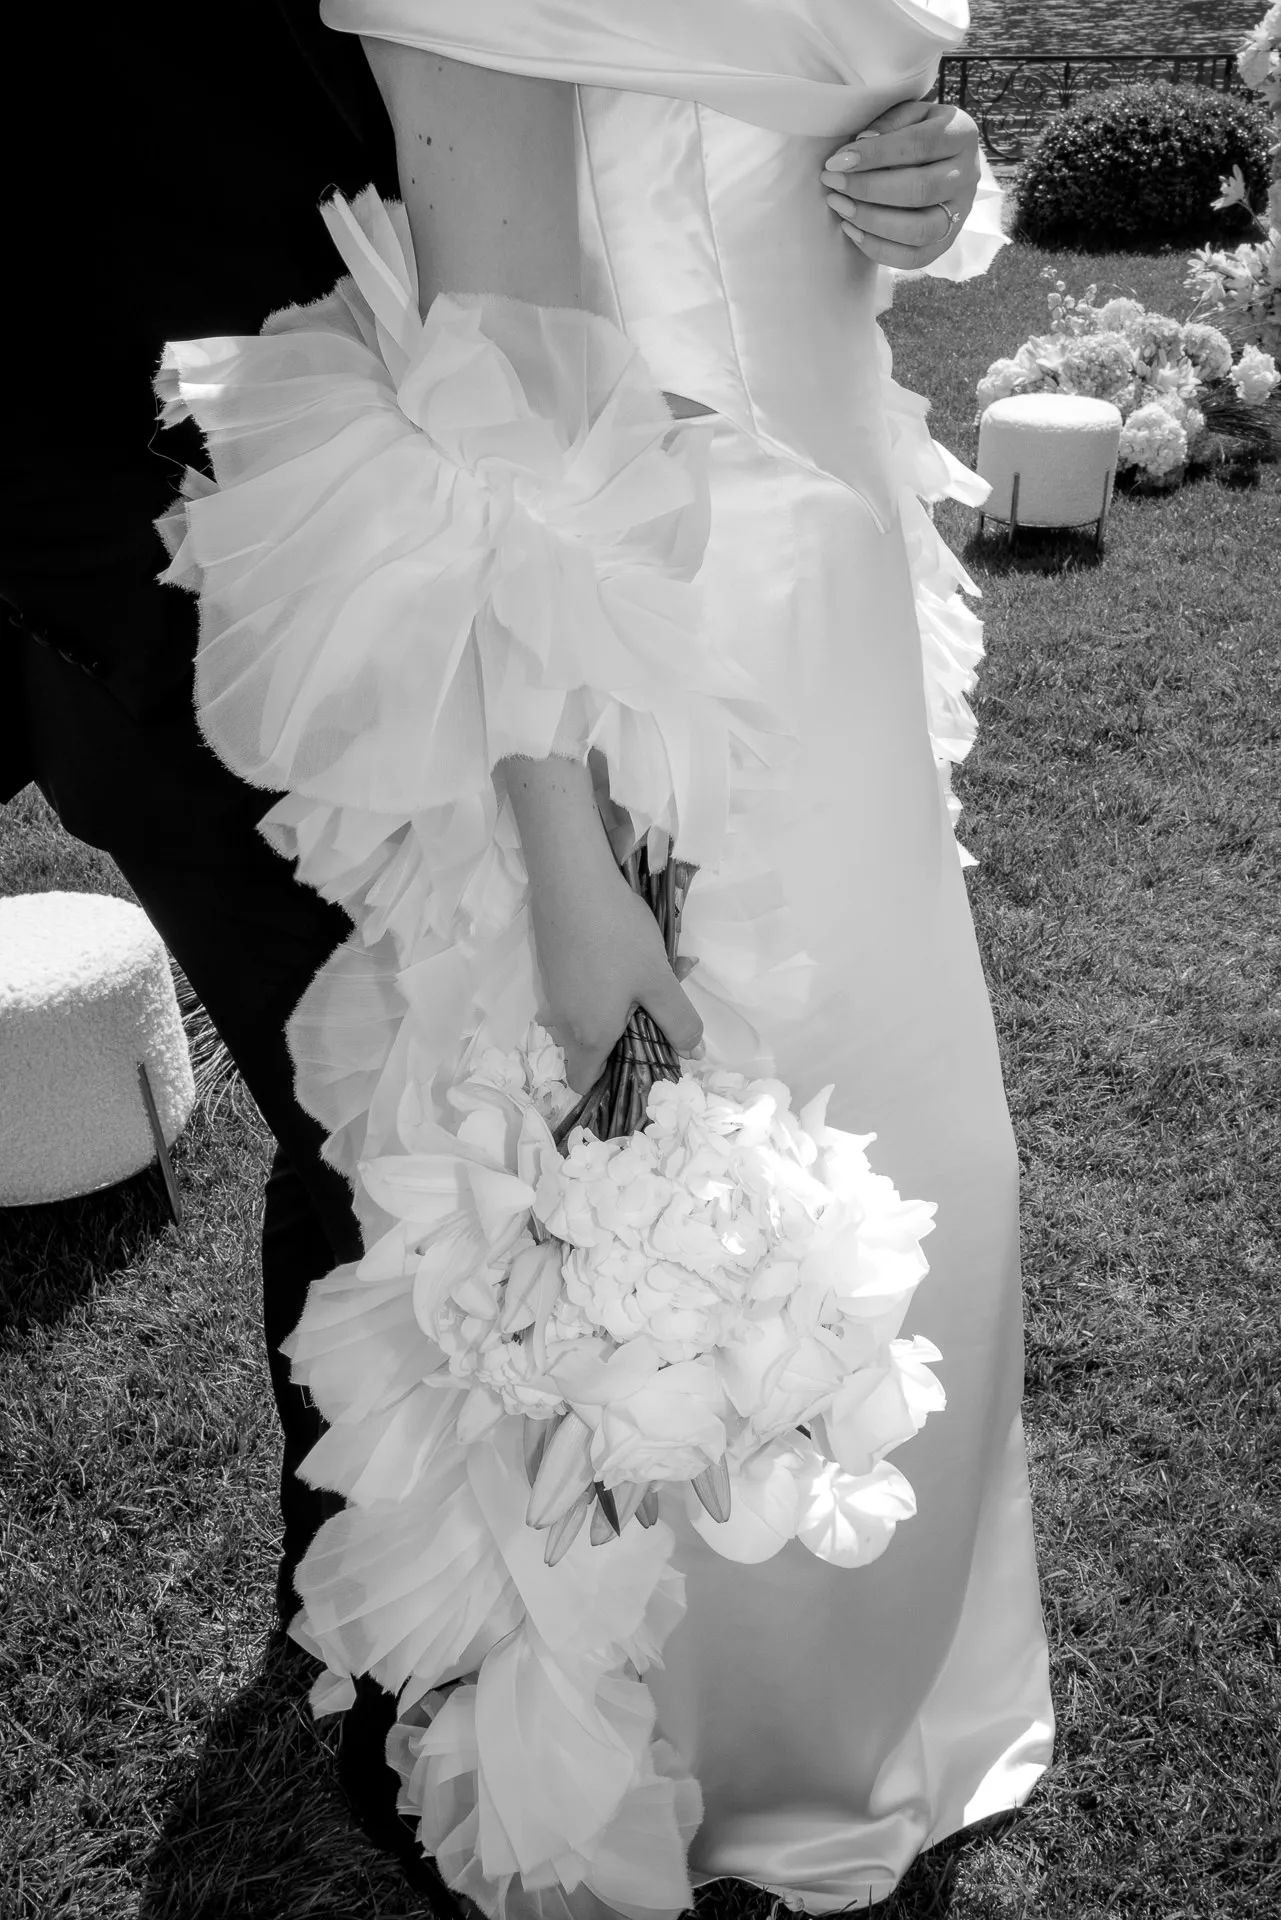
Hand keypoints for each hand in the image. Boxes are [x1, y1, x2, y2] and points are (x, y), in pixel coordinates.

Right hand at [529, 861, 702, 1093]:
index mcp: (588, 1035)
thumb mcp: (659, 981)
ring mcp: (552, 994)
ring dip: (611, 1010)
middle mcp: (563, 1021)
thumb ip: (679, 1021)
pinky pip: (576, 994)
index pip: (584, 1082)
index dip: (609, 1081)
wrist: (571, 881)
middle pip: (586, 1050)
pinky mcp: (550, 968)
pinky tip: (621, 958)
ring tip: (643, 981)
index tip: (638, 1063)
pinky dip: (598, 988)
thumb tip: (693, 1052)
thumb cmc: (618, 936)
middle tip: (652, 1014)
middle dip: (619, 1041)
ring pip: (582, 1018)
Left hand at [820, 99, 980, 270]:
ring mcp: (960, 214)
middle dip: (868, 189)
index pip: (919, 145)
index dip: (875, 154)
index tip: (837, 160)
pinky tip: (852, 230)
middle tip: (832, 182)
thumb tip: (861, 144)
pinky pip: (914, 258)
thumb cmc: (917, 132)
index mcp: (961, 134)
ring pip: (919, 230)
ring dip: (872, 221)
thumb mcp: (909, 114)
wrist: (943, 160)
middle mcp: (967, 175)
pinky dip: (878, 248)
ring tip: (839, 206)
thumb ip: (888, 122)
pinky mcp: (946, 243)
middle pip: (921, 190)